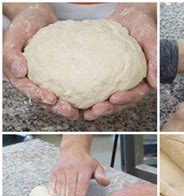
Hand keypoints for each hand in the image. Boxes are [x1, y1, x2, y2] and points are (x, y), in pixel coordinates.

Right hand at [3, 4, 79, 119]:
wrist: (39, 16)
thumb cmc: (24, 24)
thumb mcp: (13, 35)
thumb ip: (11, 53)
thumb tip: (20, 71)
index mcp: (19, 75)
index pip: (28, 90)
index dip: (39, 97)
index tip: (52, 99)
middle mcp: (35, 80)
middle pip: (45, 100)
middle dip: (58, 108)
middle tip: (71, 112)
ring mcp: (49, 79)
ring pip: (59, 98)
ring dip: (70, 106)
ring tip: (83, 111)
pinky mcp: (64, 75)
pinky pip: (72, 87)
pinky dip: (80, 94)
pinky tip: (92, 98)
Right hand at [49, 136, 108, 195]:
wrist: (73, 151)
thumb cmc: (86, 162)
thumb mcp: (97, 167)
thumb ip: (101, 176)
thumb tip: (106, 183)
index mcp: (84, 168)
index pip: (82, 183)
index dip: (80, 193)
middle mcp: (72, 169)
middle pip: (70, 186)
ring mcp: (62, 171)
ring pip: (61, 187)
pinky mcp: (54, 173)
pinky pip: (53, 185)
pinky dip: (55, 193)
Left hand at [84, 4, 156, 120]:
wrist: (128, 15)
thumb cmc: (143, 26)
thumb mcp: (151, 39)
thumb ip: (155, 59)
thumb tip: (154, 83)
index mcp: (143, 78)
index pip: (136, 94)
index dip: (126, 99)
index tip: (114, 98)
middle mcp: (129, 82)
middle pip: (119, 101)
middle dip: (107, 109)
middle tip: (95, 111)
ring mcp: (115, 80)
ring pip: (106, 99)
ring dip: (96, 107)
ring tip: (85, 112)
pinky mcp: (101, 74)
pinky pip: (93, 86)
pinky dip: (85, 94)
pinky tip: (74, 97)